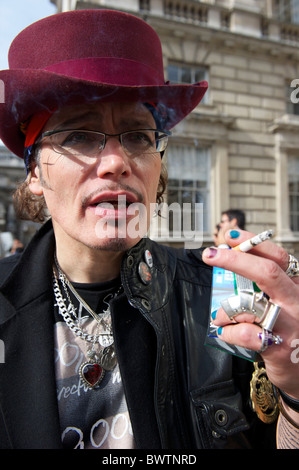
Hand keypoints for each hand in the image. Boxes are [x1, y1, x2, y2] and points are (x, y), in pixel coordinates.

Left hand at [202, 229, 298, 400]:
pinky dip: (228, 332)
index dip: (253, 243)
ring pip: (250, 305)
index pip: (278, 256)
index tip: (229, 235)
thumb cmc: (286, 329)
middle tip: (210, 254)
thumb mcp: (281, 301)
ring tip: (220, 318)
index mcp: (296, 285)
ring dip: (225, 310)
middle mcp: (296, 301)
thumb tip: (229, 257)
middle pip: (268, 273)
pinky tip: (227, 334)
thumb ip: (262, 283)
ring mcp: (290, 324)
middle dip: (235, 260)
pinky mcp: (279, 347)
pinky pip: (245, 333)